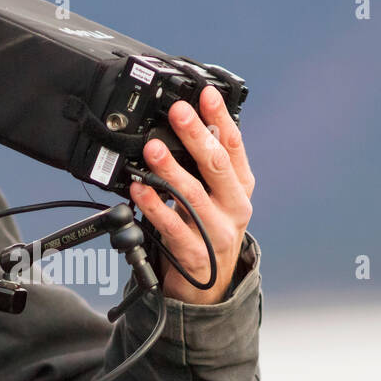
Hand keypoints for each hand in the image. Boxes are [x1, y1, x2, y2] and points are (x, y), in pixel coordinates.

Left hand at [128, 84, 254, 304]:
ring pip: (193, 196)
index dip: (220, 118)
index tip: (206, 94)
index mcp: (241, 187)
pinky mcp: (196, 254)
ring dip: (171, 170)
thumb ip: (204, 167)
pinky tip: (139, 190)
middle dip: (197, 135)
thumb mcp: (215, 197)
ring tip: (153, 149)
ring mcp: (217, 232)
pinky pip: (172, 227)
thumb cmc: (207, 231)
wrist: (209, 286)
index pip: (233, 146)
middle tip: (178, 112)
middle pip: (216, 166)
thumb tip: (188, 125)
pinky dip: (154, 206)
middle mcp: (234, 207)